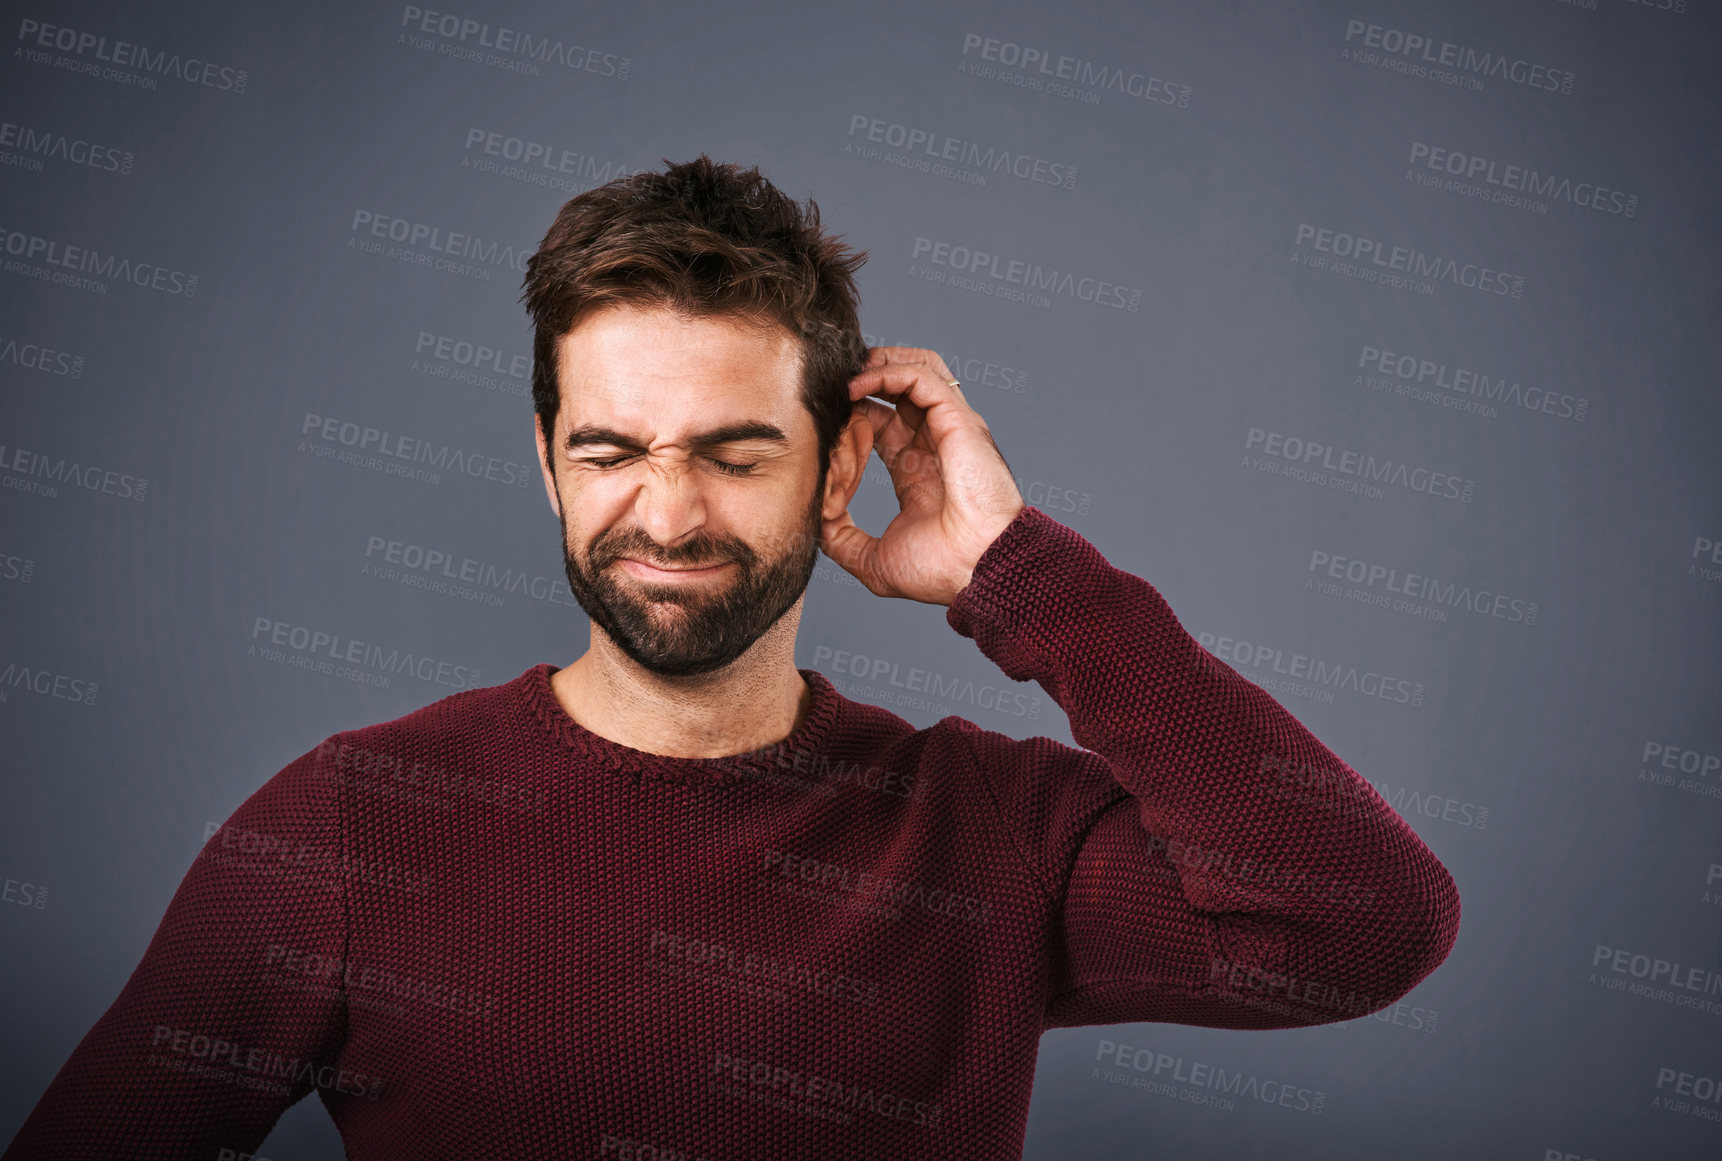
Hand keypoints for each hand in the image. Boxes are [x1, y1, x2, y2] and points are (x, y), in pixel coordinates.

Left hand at [820, 346, 1024, 605]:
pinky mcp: (958, 420)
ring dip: (878, 364)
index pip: (884, 424)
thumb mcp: (874, 561)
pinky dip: (887, 372)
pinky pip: (922, 375)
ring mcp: (950, 429)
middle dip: (863, 382)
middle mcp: (937, 444)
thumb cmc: (942, 570)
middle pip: (900, 390)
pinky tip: (858, 388)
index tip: (826, 427)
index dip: (853, 417)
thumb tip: (815, 521)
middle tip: (829, 390)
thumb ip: (841, 540)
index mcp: (920, 472)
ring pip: (917, 368)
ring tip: (845, 376)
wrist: (979, 570)